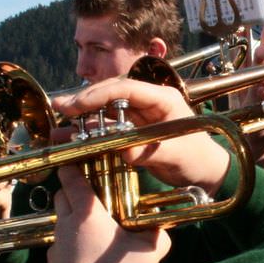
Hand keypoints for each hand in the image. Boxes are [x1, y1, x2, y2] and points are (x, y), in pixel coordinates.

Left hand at [45, 164, 170, 262]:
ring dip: (72, 217)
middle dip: (72, 190)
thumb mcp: (146, 256)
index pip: (71, 179)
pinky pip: (60, 243)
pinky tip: (87, 254)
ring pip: (59, 220)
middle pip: (61, 196)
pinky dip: (70, 241)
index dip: (72, 168)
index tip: (78, 163)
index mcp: (87, 214)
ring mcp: (56, 244)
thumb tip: (162, 230)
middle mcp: (66, 224)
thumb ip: (158, 238)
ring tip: (94, 227)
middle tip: (92, 195)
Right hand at [53, 79, 230, 194]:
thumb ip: (152, 151)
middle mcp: (148, 103)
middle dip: (84, 101)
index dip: (99, 94)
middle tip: (59, 107)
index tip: (76, 105)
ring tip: (57, 123)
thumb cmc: (199, 159)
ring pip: (105, 111)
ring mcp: (139, 117)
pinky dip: (89, 133)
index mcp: (162, 98)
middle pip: (111, 95)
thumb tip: (125, 151)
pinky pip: (107, 129)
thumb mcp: (178, 154)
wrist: (206, 173)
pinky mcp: (133, 132)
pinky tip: (69, 137)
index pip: (125, 89)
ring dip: (82, 117)